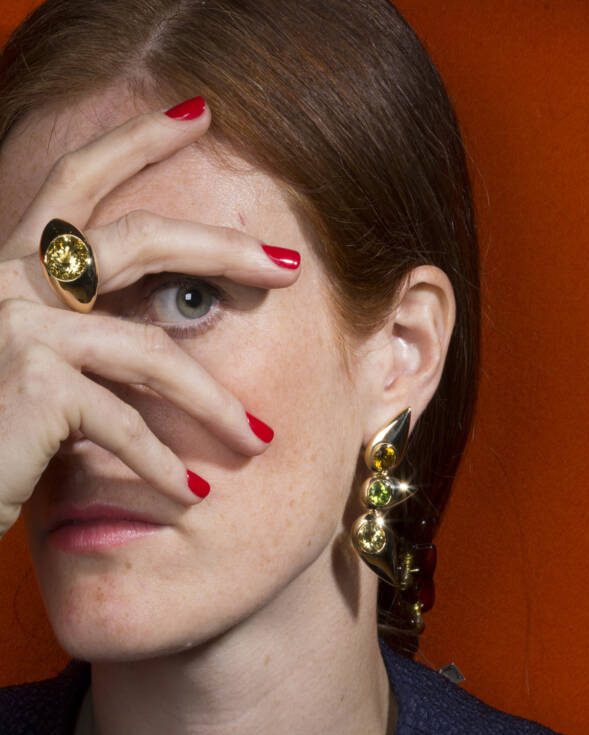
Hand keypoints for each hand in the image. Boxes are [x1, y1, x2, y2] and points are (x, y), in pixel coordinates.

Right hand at [0, 98, 300, 538]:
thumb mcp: (34, 366)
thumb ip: (85, 336)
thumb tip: (166, 328)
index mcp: (13, 269)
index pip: (78, 183)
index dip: (136, 143)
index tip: (199, 114)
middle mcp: (10, 282)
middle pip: (136, 239)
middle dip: (222, 248)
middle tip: (288, 265)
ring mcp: (20, 328)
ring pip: (151, 352)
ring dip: (214, 406)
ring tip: (258, 441)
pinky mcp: (34, 383)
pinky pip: (125, 423)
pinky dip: (162, 466)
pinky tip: (190, 494)